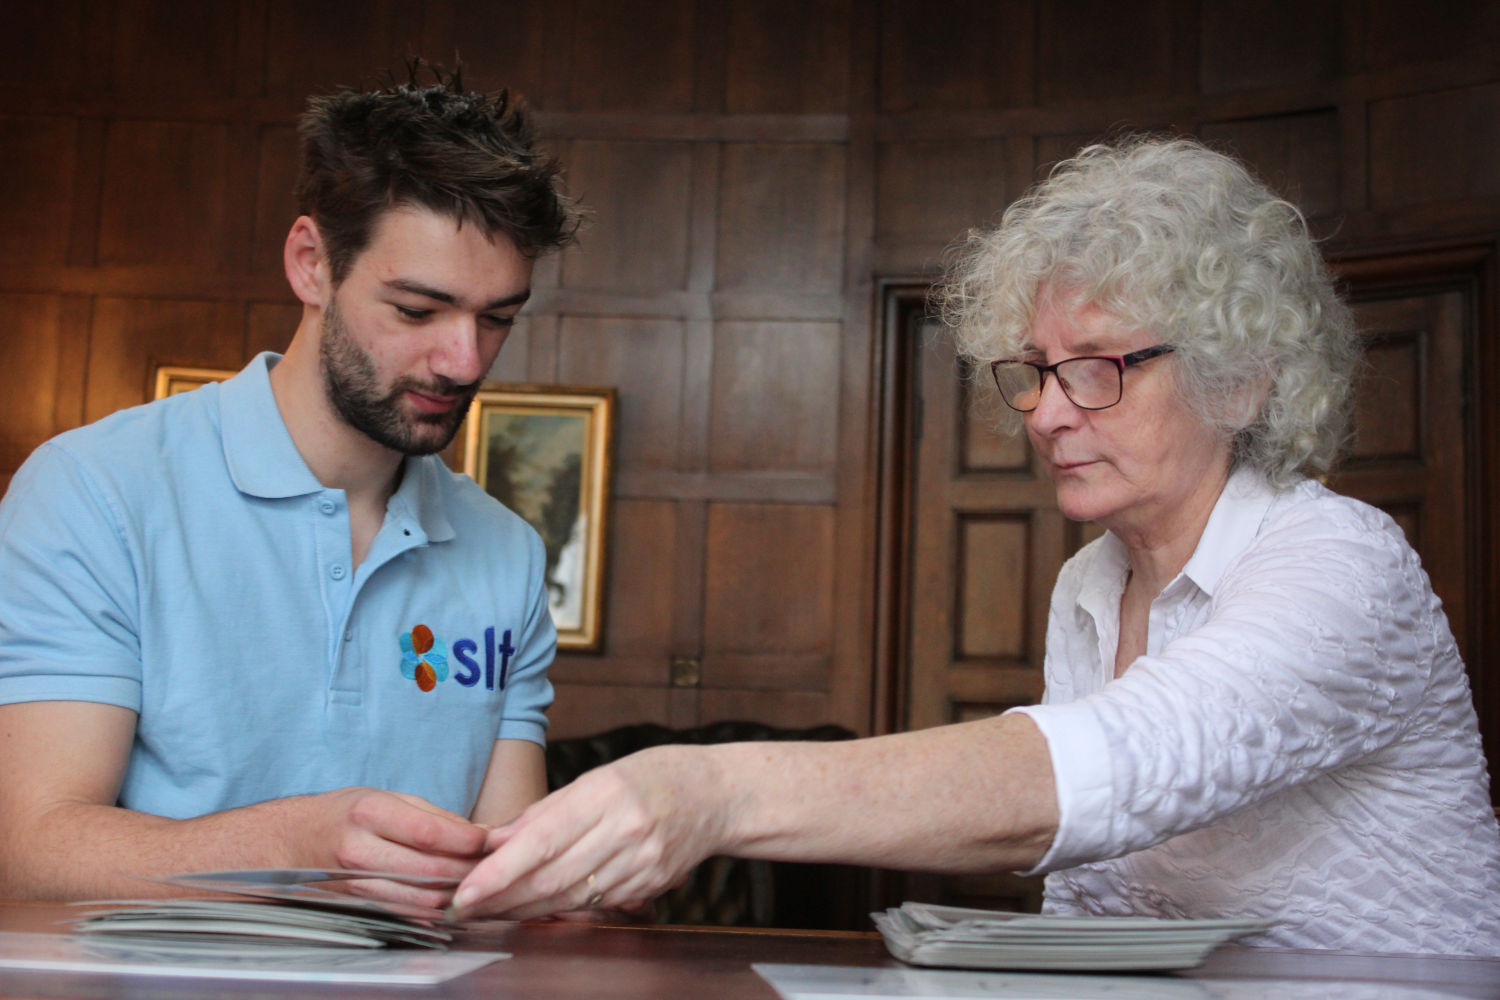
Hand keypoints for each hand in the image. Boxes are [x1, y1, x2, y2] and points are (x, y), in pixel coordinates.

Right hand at [302, 787, 489, 908]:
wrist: (291, 842)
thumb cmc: (344, 814)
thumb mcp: (384, 797)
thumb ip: (433, 815)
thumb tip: (479, 832)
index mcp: (369, 814)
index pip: (429, 832)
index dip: (466, 839)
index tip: (489, 839)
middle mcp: (360, 850)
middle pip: (429, 869)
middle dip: (469, 868)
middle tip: (493, 863)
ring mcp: (356, 883)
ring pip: (421, 898)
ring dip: (455, 892)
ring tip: (476, 881)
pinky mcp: (359, 905)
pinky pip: (406, 913)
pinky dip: (434, 909)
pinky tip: (449, 898)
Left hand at [448, 746, 726, 919]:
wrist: (716, 795)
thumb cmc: (653, 776)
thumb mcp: (597, 778)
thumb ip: (545, 812)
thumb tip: (494, 841)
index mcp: (607, 794)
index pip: (542, 840)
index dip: (499, 871)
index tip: (466, 890)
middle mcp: (626, 831)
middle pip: (552, 877)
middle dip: (502, 898)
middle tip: (464, 907)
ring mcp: (641, 863)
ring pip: (570, 898)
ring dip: (524, 909)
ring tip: (489, 912)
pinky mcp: (650, 885)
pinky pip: (595, 904)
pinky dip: (559, 909)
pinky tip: (534, 909)